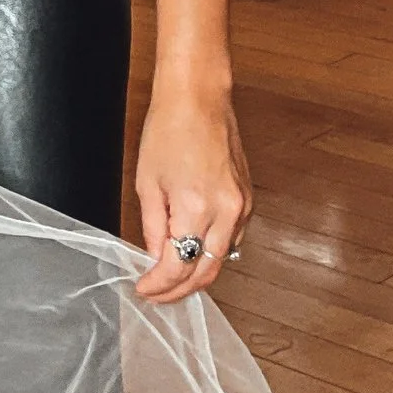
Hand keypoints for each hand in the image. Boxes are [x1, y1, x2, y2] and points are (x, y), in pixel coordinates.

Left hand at [130, 70, 250, 304]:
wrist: (198, 98)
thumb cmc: (168, 130)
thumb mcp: (147, 182)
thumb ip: (151, 227)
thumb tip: (154, 258)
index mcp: (195, 207)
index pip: (177, 267)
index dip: (159, 286)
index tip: (144, 290)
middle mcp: (225, 211)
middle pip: (204, 272)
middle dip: (179, 290)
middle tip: (157, 294)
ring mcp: (241, 206)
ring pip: (221, 259)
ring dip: (196, 273)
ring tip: (171, 277)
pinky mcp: (248, 200)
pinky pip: (232, 238)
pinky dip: (211, 250)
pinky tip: (192, 249)